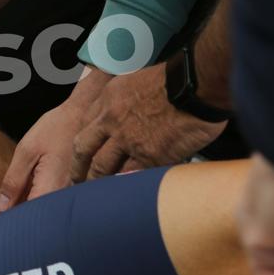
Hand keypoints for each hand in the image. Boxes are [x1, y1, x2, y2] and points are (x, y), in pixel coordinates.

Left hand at [0, 68, 112, 220]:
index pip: (22, 217)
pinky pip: (46, 203)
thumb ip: (14, 180)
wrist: (85, 115)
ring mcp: (67, 195)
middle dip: (4, 219)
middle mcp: (63, 198)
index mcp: (52, 190)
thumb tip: (1, 206)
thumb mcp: (27, 150)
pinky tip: (14, 200)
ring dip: (15, 213)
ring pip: (38, 213)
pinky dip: (28, 204)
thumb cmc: (57, 128)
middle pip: (31, 219)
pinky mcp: (69, 189)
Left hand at [69, 63, 225, 182]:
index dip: (82, 142)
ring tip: (98, 196)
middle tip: (76, 181)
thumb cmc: (178, 79)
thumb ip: (127, 98)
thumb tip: (129, 110)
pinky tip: (123, 195)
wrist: (197, 85)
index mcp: (108, 99)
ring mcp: (127, 140)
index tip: (82, 154)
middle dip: (78, 167)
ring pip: (102, 167)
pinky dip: (126, 186)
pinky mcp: (148, 156)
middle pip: (83, 149)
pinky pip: (131, 176)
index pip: (85, 125)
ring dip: (98, 182)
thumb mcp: (138, 79)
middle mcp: (111, 120)